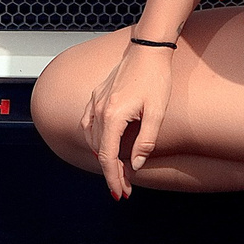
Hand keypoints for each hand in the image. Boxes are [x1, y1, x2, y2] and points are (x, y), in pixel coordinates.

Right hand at [81, 39, 174, 200]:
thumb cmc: (155, 78)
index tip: (120, 194)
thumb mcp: (156, 112)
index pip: (107, 156)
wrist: (148, 49)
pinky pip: (87, 122)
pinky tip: (101, 144)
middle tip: (124, 189)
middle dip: (111, 172)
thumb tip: (136, 163)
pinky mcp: (97, 95)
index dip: (113, 178)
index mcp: (112, 116)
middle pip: (98, 150)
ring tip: (117, 170)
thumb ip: (146, 140)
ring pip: (91, 138)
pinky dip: (93, 138)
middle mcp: (99, 110)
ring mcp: (95, 101)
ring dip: (102, 156)